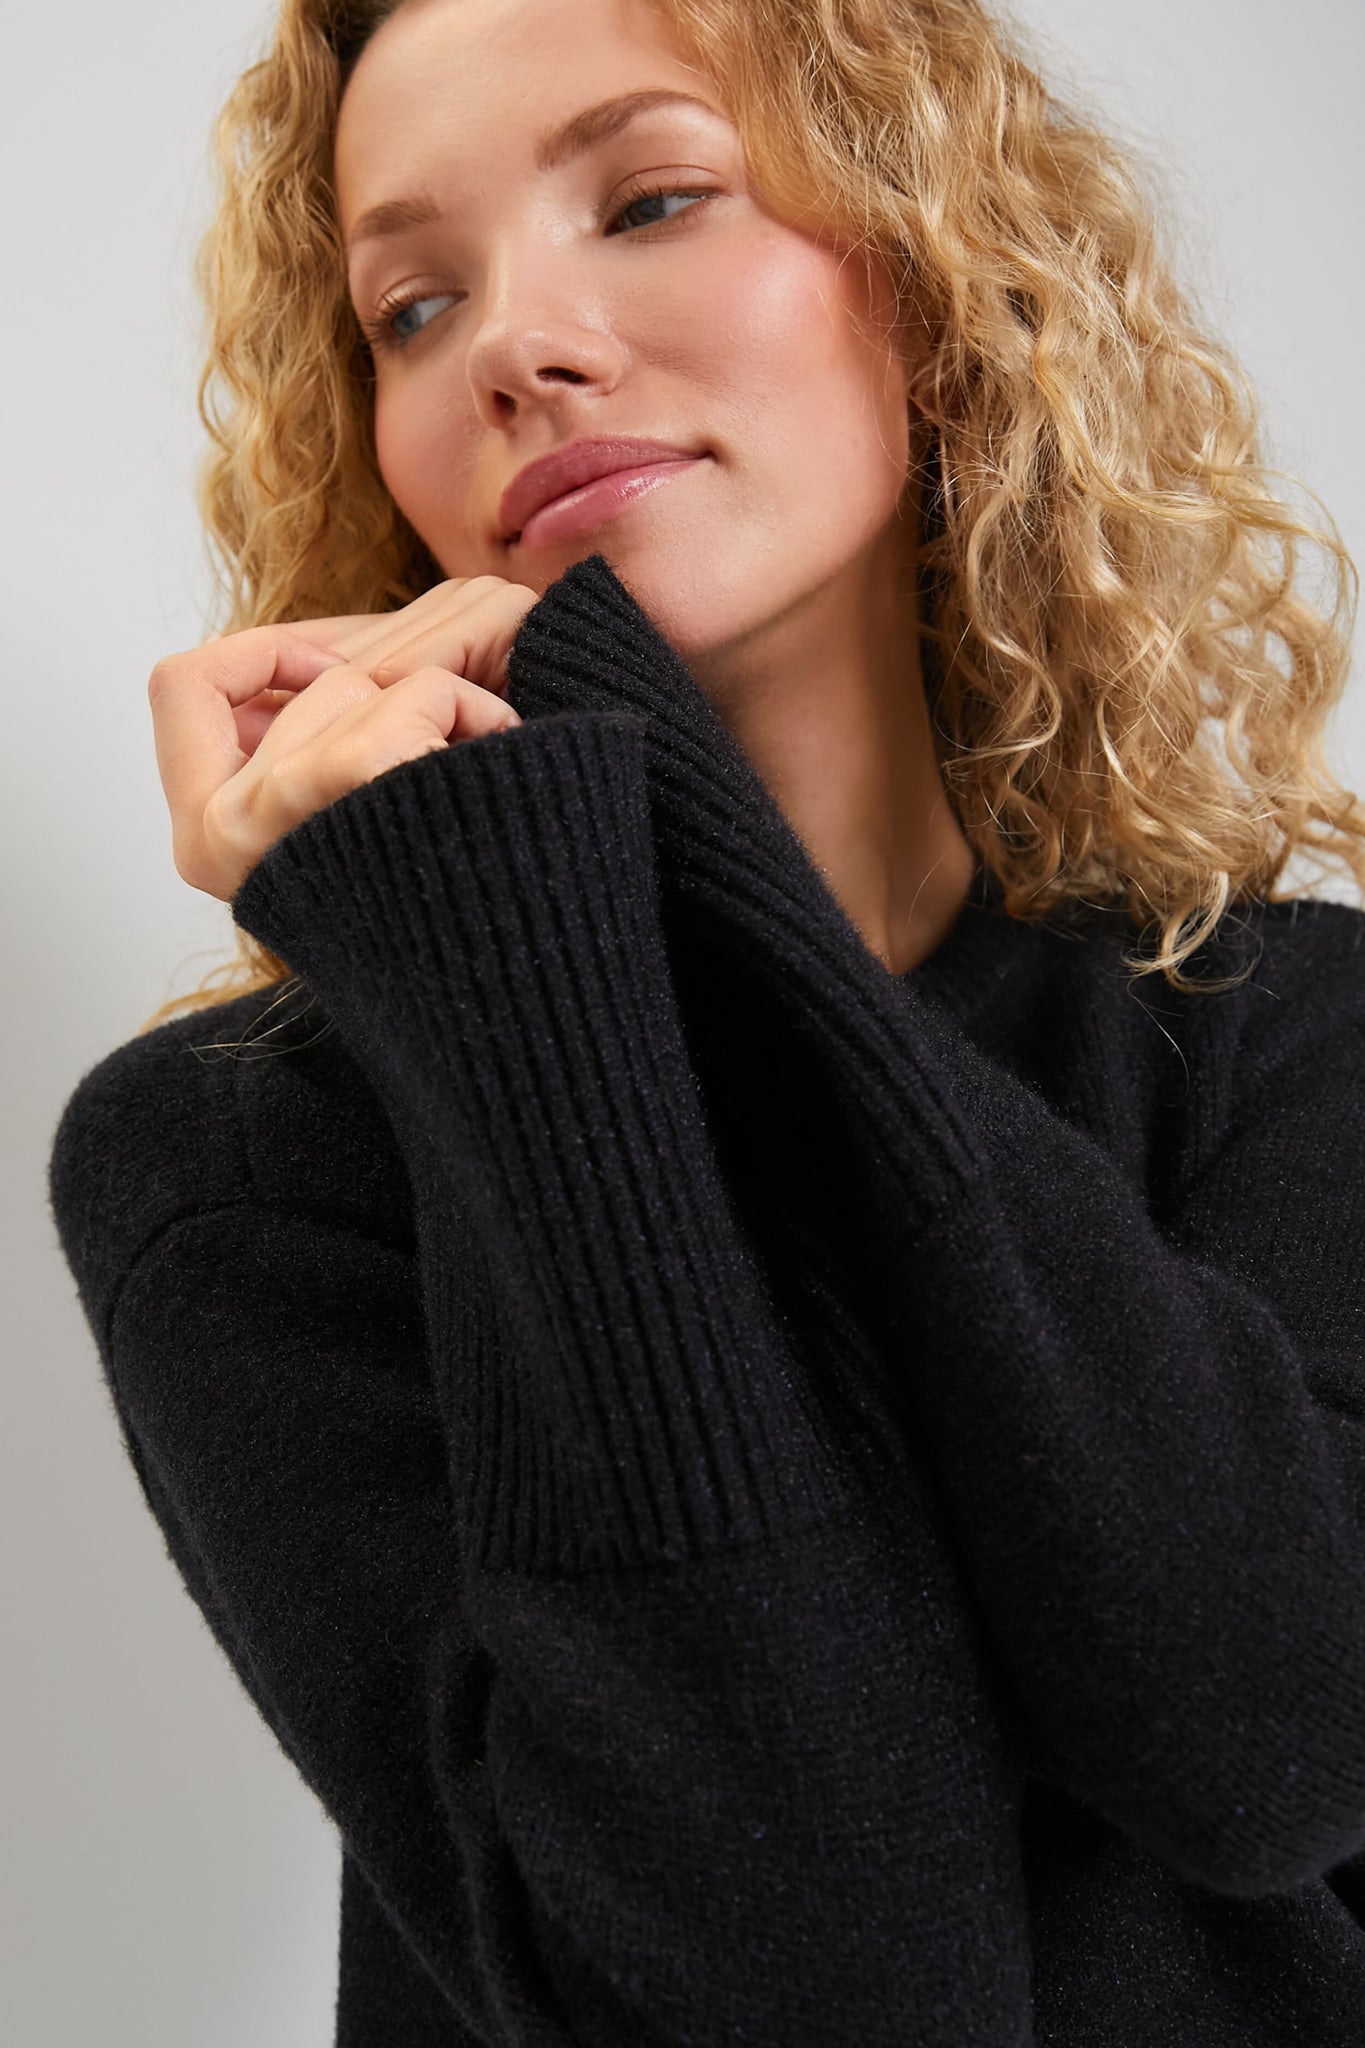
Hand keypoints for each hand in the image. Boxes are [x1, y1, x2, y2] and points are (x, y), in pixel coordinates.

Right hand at [149, 575, 538, 901]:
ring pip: (353, 684)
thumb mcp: (339, 792)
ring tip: (474, 764)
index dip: (258, 658)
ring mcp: (279, 820)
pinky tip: (496, 756)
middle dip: (381, 698)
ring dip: (437, 703)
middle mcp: (218, 841)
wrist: (513, 948)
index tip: (332, 678)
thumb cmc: (436, 875)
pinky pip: (412, 696)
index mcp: (205, 839)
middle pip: (296, 687)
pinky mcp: (355, 788)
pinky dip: (469, 708)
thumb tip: (291, 660)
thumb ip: (298, 726)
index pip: (183, 685)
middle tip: (434, 744)